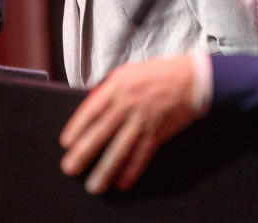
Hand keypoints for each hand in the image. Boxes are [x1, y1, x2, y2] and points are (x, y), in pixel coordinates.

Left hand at [59, 55, 197, 193]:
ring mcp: (142, 120)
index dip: (77, 127)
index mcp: (118, 86)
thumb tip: (92, 107)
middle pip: (101, 132)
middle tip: (70, 167)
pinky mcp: (157, 133)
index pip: (92, 110)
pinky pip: (142, 155)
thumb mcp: (128, 73)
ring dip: (106, 169)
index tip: (67, 142)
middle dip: (84, 152)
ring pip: (120, 149)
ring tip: (94, 185)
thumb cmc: (158, 74)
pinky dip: (132, 170)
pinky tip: (122, 182)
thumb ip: (109, 89)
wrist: (190, 79)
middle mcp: (128, 104)